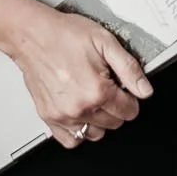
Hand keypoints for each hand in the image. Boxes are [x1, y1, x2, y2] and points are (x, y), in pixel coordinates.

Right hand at [8, 10, 153, 146]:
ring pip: (95, 134)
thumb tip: (145, 90)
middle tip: (105, 88)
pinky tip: (80, 114)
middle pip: (114, 124)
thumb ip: (129, 68)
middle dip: (116, 108)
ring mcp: (63, 115)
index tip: (123, 89)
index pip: (129, 111)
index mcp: (97, 90)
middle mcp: (80, 107)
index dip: (130, 98)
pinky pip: (71, 140)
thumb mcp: (105, 42)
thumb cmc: (64, 35)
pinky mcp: (49, 117)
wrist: (32, 35)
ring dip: (99, 121)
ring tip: (92, 100)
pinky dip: (79, 131)